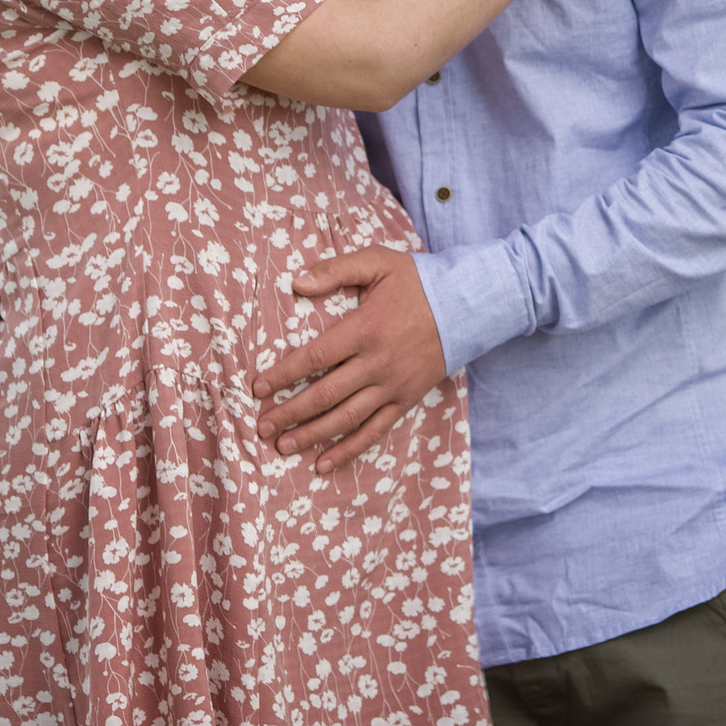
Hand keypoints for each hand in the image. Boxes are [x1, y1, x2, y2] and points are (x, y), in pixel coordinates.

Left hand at [251, 248, 447, 474]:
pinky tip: (324, 464)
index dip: (283, 375)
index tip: (258, 388)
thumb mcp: (377, 262)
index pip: (314, 358)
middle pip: (325, 395)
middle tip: (261, 427)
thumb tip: (297, 282)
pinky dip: (349, 450)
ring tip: (282, 447)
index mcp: (365, 330)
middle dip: (289, 413)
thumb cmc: (417, 281)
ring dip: (312, 436)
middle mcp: (377, 363)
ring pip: (346, 418)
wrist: (468, 305)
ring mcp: (392, 386)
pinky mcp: (405, 400)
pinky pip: (374, 431)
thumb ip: (335, 270)